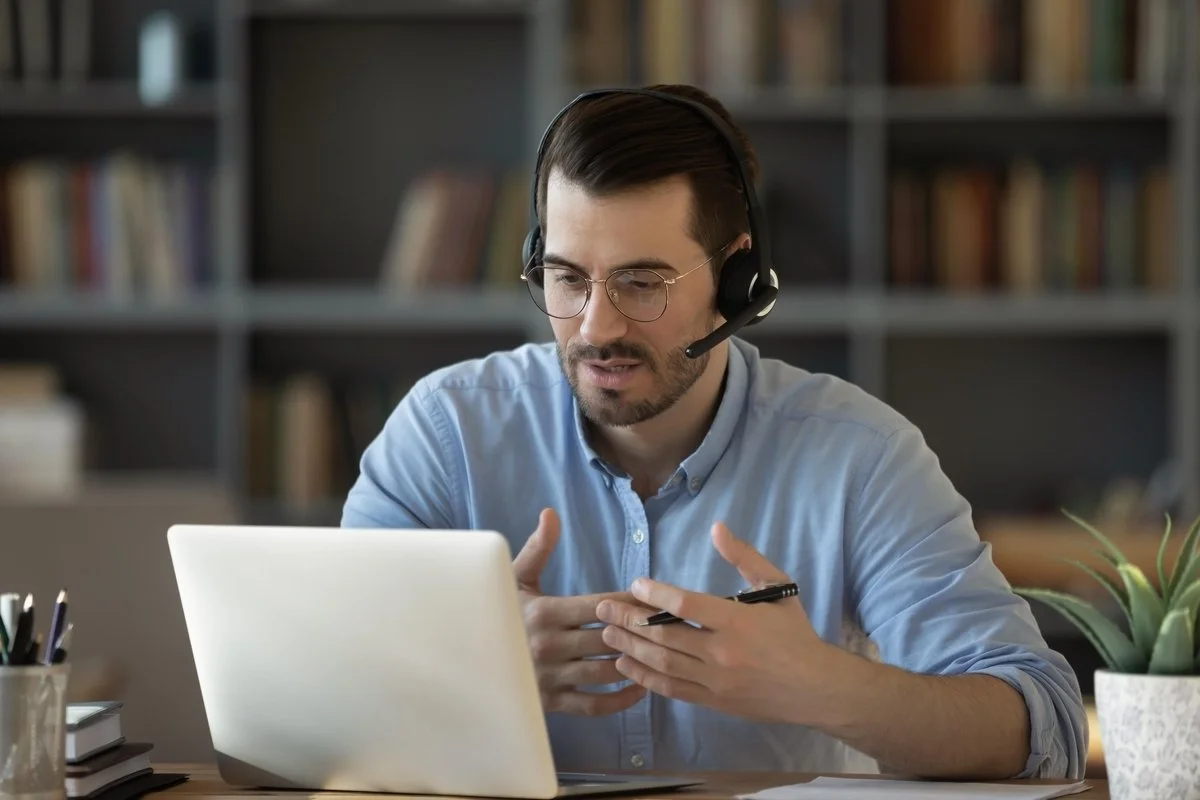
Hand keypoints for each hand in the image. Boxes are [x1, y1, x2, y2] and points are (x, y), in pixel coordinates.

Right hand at [513, 508, 648, 715]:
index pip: (600, 606)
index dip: (630, 603)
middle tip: (667, 626)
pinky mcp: (551, 703)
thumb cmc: (500, 613)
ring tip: (657, 653)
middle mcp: (548, 646)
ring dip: (635, 662)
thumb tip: (551, 514)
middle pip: (608, 638)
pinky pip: (594, 705)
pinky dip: (621, 700)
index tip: (652, 599)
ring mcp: (550, 677)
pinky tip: (639, 687)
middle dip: (640, 631)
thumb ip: (538, 548)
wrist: (470, 658)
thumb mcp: (515, 578)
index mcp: (544, 613)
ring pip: (606, 671)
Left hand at [595, 522, 835, 723]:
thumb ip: (745, 557)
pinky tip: (626, 665)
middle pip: (664, 635)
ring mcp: (716, 681)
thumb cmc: (795, 633)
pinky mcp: (713, 701)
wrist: (816, 688)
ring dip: (630, 648)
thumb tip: (717, 528)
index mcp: (738, 621)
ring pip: (662, 663)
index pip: (686, 606)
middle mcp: (723, 652)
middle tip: (603, 609)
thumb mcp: (777, 586)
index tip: (634, 585)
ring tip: (606, 634)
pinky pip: (671, 689)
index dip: (655, 594)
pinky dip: (645, 678)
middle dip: (628, 621)